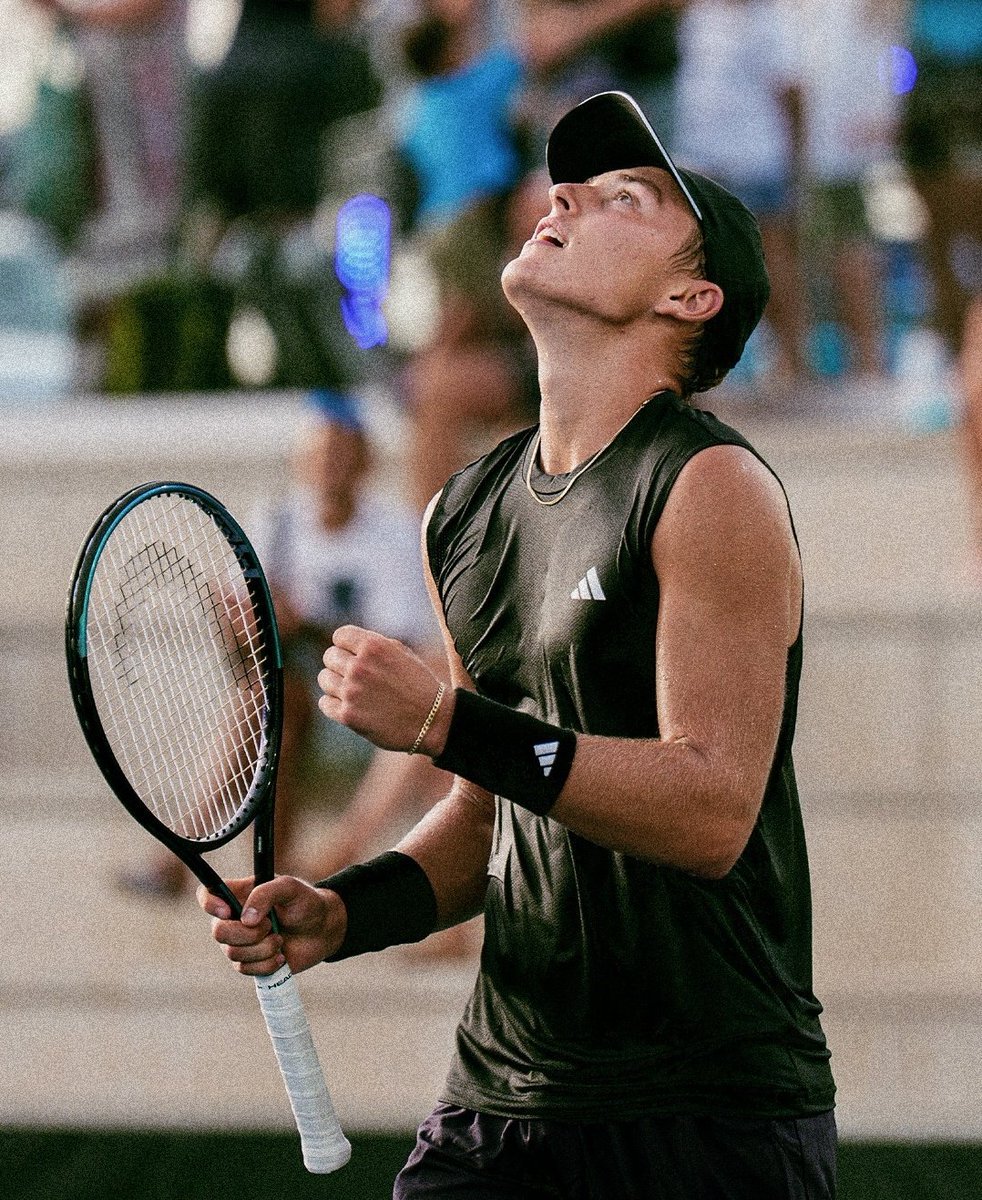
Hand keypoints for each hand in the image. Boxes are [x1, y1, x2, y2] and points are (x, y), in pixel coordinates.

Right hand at [197, 876, 346, 975]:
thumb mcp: (289, 888)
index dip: (209, 904)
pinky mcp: (250, 963)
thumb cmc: (306, 903)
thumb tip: (245, 919)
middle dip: (246, 934)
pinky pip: (245, 969)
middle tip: (270, 926)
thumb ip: (265, 894)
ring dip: (262, 948)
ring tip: (280, 940)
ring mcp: (241, 942)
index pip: (206, 894)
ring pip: (232, 953)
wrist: (323, 930)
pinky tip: (281, 955)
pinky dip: (267, 964)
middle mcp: (234, 918)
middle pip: (218, 931)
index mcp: (239, 894)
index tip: (229, 911)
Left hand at [318, 625, 452, 754]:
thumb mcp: (401, 653)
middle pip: (330, 656)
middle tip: (356, 676)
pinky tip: (349, 705)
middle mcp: (359, 666)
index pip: (340, 636)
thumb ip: (373, 645)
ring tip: (353, 691)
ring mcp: (351, 691)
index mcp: (373, 646)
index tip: (355, 655)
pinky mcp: (348, 715)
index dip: (346, 645)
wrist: (432, 720)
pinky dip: (334, 704)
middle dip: (341, 664)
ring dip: (335, 683)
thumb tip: (346, 643)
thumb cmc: (418, 684)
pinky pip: (325, 703)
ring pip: (324, 678)